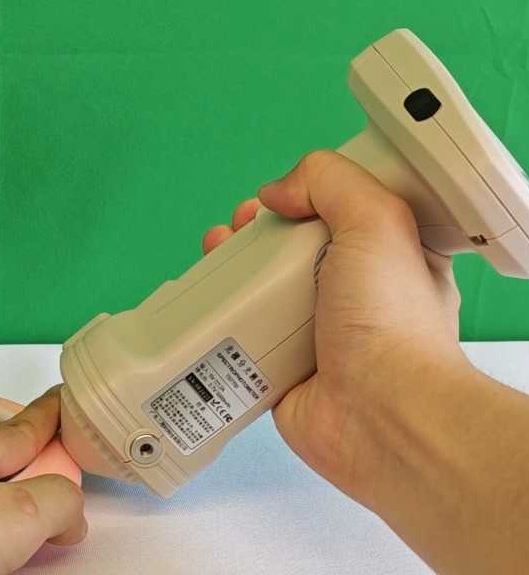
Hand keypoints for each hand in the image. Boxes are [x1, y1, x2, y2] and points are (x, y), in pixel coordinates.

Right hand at [202, 151, 468, 502]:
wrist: (379, 415)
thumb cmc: (393, 324)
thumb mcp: (378, 221)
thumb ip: (330, 182)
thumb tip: (278, 191)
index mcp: (390, 259)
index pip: (344, 213)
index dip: (309, 196)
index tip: (281, 195)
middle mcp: (353, 296)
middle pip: (293, 248)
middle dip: (260, 229)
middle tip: (242, 224)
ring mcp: (315, 334)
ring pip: (262, 289)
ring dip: (232, 267)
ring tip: (214, 250)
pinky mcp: (280, 369)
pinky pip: (240, 335)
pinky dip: (218, 317)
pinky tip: (204, 300)